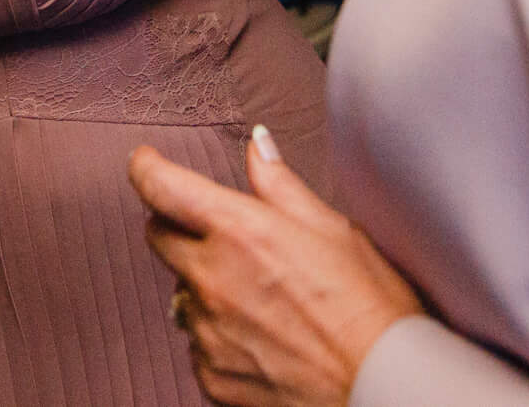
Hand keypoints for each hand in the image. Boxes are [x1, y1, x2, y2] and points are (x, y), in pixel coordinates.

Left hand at [131, 127, 421, 406]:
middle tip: (220, 234)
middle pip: (159, 237)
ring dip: (205, 286)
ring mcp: (207, 331)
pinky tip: (263, 336)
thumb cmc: (368, 306)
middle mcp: (212, 279)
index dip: (147, 169)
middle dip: (178, 226)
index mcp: (239, 231)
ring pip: (182, 293)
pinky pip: (198, 343)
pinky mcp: (212, 375)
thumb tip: (256, 145)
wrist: (381, 386)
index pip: (161, 188)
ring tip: (261, 297)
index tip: (147, 164)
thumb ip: (279, 185)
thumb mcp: (331, 228)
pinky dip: (219, 334)